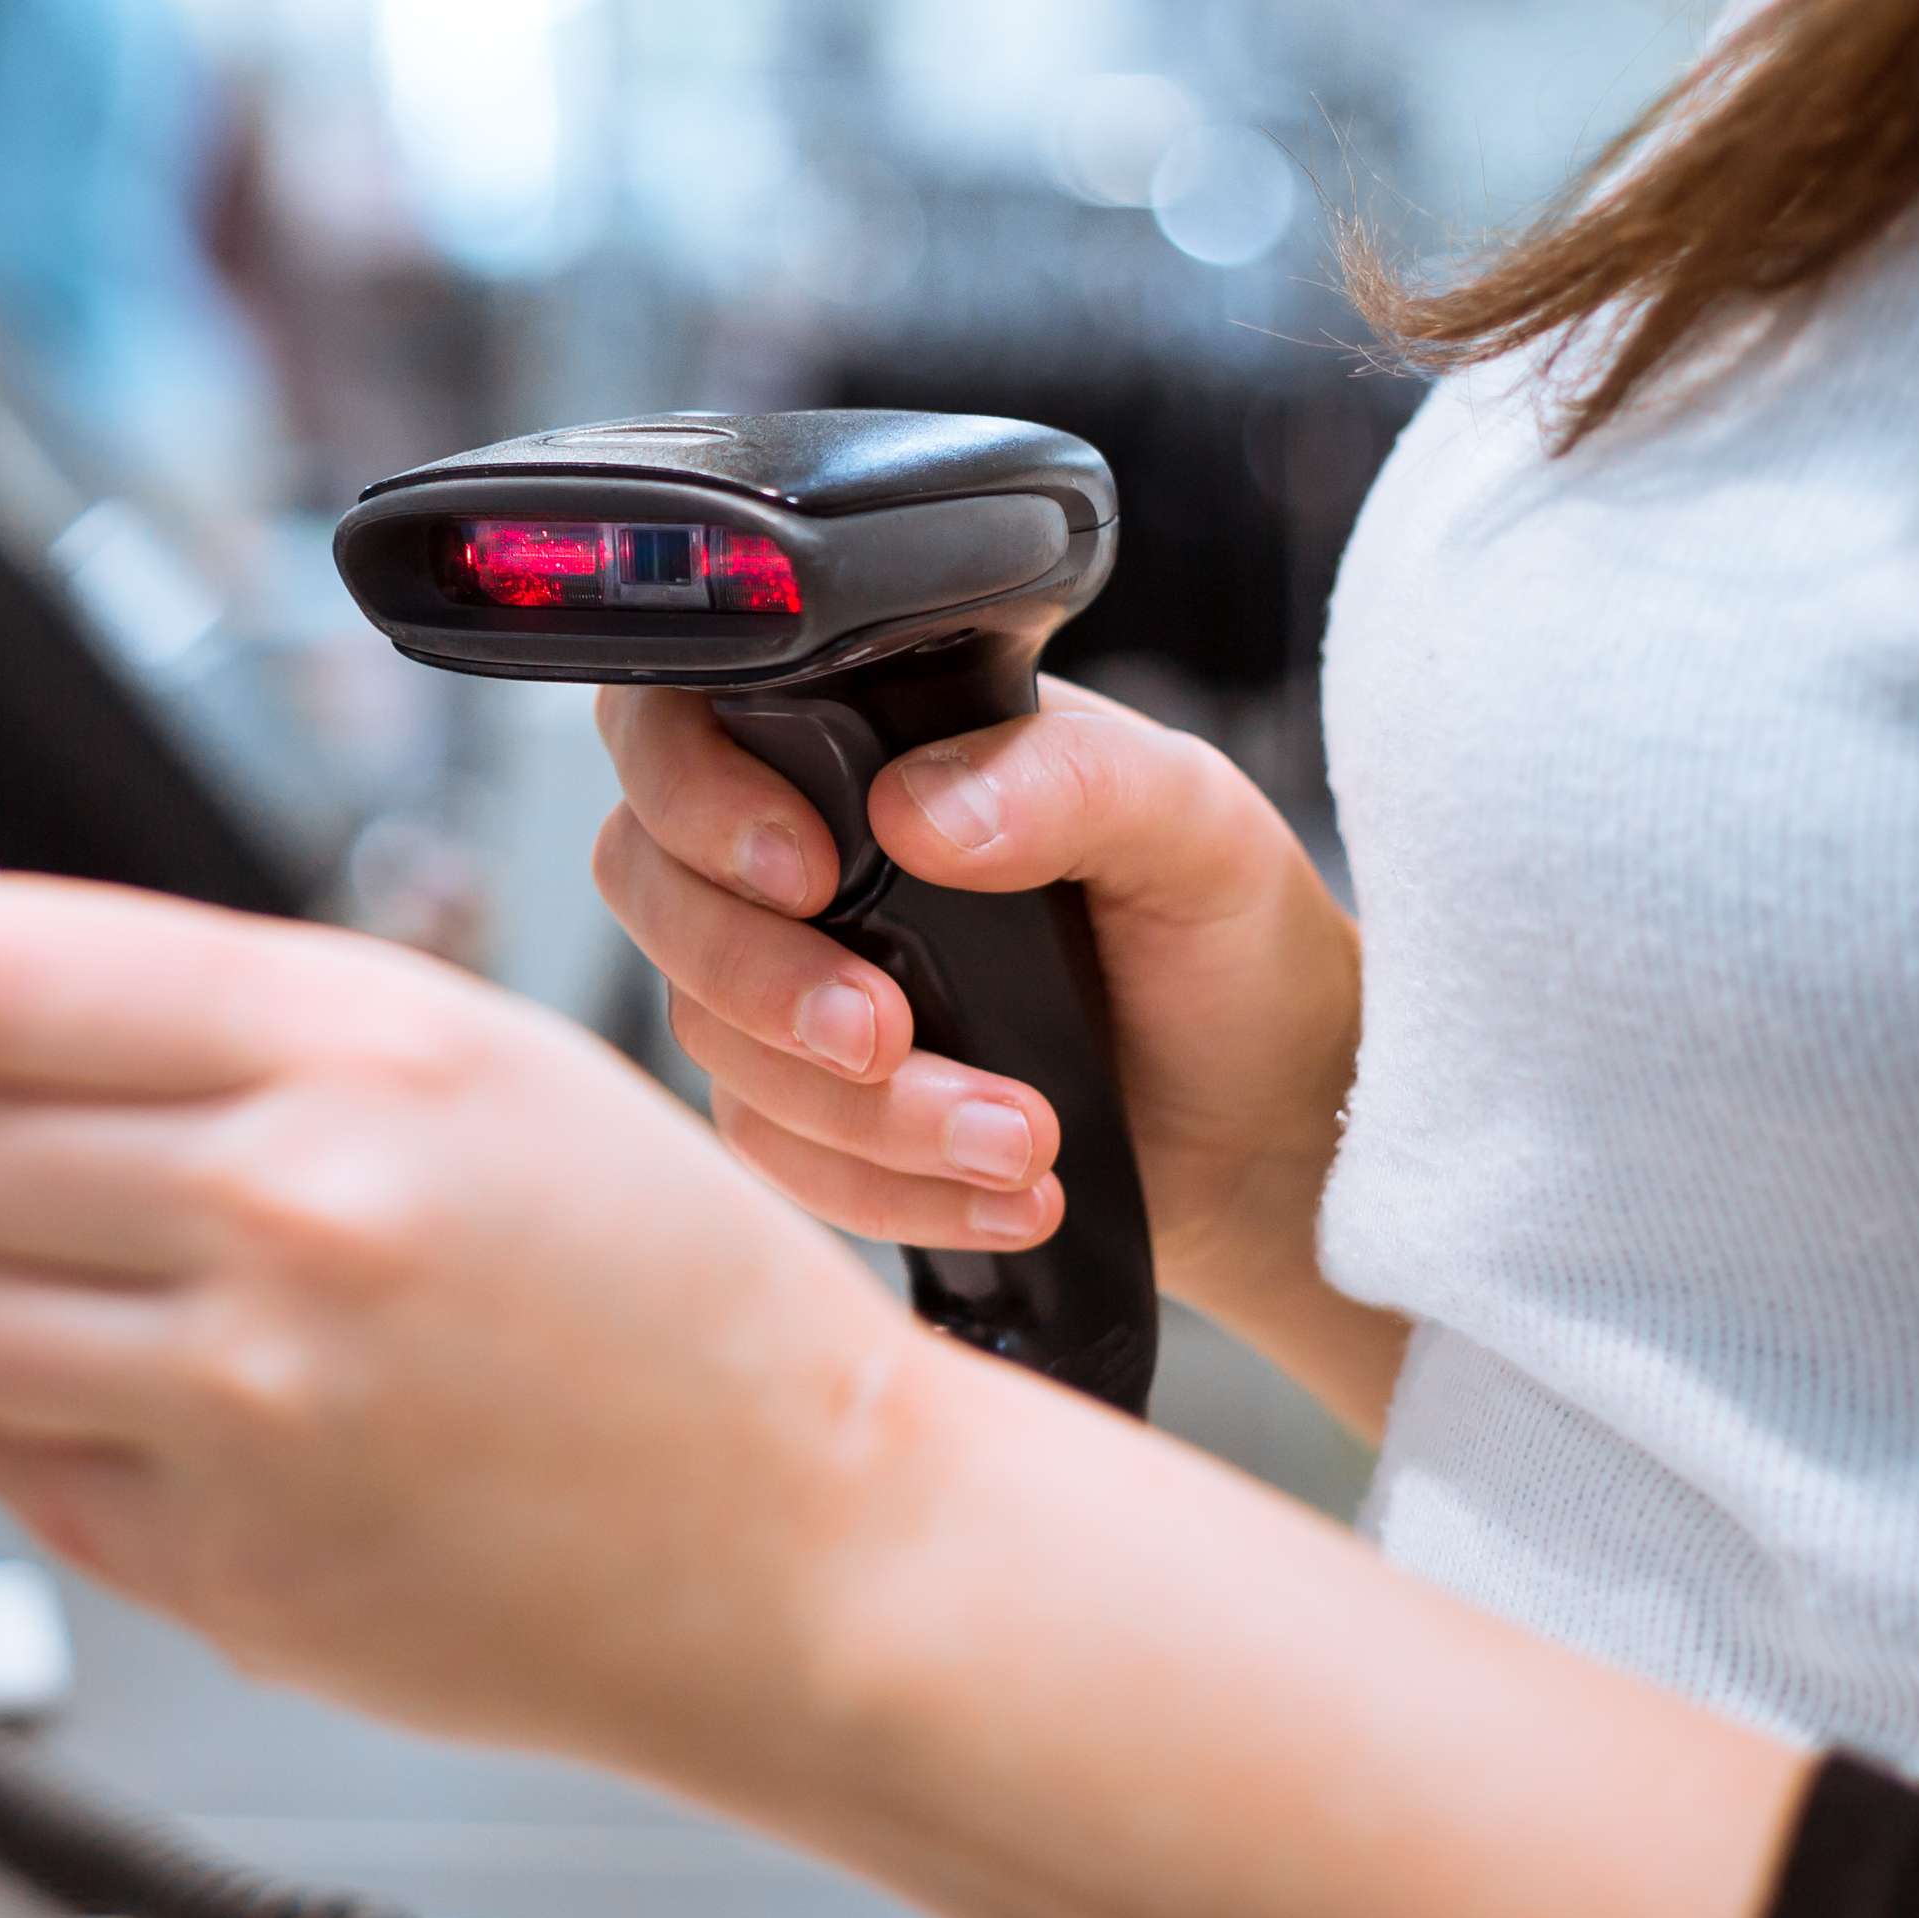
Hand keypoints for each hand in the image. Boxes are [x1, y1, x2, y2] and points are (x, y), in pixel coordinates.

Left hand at [0, 875, 993, 1792]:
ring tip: (56, 1275)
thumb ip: (215, 1012)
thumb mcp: (472, 1058)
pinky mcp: (219, 1569)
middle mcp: (288, 1214)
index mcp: (354, 1045)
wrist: (807, 1543)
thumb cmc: (660, 1291)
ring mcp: (245, 1408)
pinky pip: (0, 1453)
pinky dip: (31, 1416)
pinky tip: (161, 1399)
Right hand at [589, 681, 1397, 1419]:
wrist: (1269, 1124)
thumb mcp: (1192, 824)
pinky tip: (1000, 1197)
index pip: (686, 719)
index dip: (695, 792)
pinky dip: (879, 1188)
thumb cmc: (1232, 946)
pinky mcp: (811, 1107)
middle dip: (758, 978)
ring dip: (860, 1112)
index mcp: (873, 739)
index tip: (804, 870)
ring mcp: (793, 981)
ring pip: (709, 1037)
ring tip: (1019, 1143)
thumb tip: (918, 813)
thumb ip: (1070, 781)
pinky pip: (770, 1149)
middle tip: (887, 1036)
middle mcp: (806, 849)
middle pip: (649, 884)